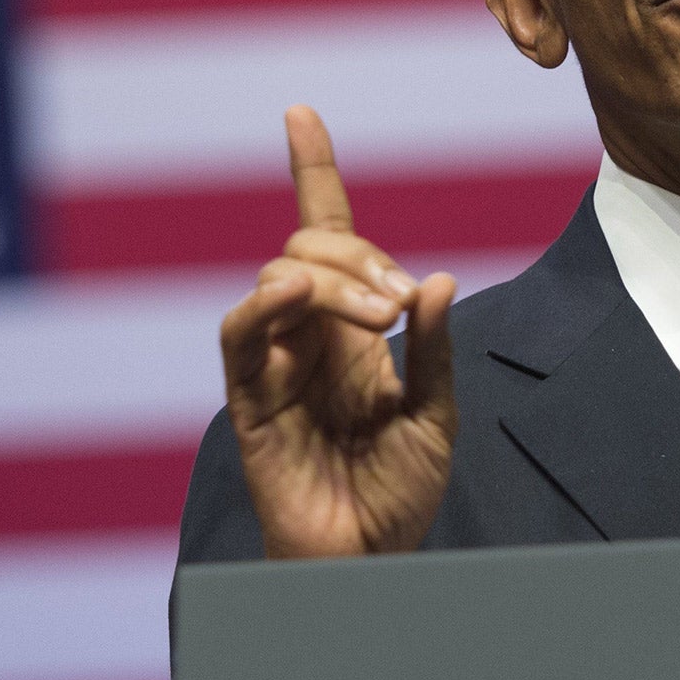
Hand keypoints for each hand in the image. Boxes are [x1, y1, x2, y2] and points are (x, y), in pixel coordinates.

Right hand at [219, 106, 456, 556]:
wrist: (368, 564)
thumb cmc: (399, 495)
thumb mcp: (436, 415)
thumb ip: (434, 349)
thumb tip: (439, 279)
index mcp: (354, 331)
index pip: (329, 234)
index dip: (312, 172)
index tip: (300, 115)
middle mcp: (309, 335)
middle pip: (312, 245)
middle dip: (361, 252)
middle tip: (402, 303)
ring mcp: (275, 363)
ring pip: (281, 277)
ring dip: (334, 278)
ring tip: (380, 315)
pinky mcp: (249, 399)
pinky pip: (240, 333)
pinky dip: (265, 302)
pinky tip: (296, 295)